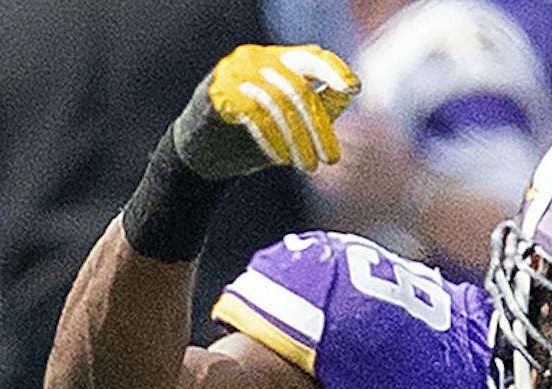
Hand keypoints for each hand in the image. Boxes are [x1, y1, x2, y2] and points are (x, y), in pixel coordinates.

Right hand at [177, 43, 358, 178]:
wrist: (198, 160)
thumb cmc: (248, 140)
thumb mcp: (290, 123)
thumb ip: (318, 106)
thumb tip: (350, 92)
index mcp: (275, 61)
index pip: (311, 58)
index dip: (334, 71)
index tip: (353, 89)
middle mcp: (256, 60)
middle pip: (298, 86)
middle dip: (318, 125)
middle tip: (331, 158)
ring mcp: (234, 75)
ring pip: (278, 102)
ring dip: (297, 139)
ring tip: (308, 167)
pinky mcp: (218, 95)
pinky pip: (254, 114)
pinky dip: (271, 138)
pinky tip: (281, 159)